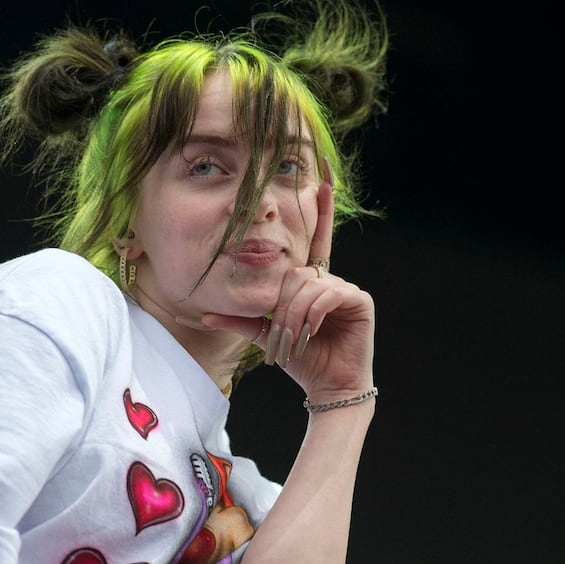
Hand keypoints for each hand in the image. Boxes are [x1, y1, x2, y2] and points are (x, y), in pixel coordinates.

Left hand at [201, 175, 374, 401]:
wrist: (326, 385)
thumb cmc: (299, 359)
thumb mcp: (264, 335)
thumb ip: (239, 320)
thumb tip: (204, 313)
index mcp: (308, 283)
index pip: (312, 241)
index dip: (320, 210)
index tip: (322, 178)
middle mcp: (328, 279)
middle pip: (295, 273)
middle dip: (282, 308)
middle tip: (279, 338)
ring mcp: (346, 288)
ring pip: (308, 285)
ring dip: (295, 317)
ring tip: (293, 342)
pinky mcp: (360, 300)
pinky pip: (328, 294)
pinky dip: (313, 314)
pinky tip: (312, 331)